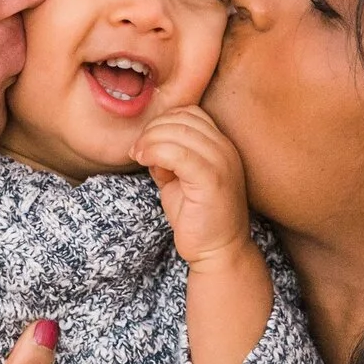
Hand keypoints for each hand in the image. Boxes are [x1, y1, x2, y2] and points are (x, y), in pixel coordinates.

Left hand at [133, 106, 255, 270]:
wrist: (217, 251)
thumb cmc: (198, 217)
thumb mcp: (179, 179)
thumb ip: (168, 157)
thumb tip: (148, 143)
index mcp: (221, 145)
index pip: (190, 112)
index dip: (163, 121)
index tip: (145, 142)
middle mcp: (226, 149)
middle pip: (182, 118)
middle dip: (152, 129)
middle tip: (136, 150)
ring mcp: (222, 163)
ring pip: (178, 132)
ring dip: (150, 140)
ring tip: (138, 156)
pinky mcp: (212, 180)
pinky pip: (179, 153)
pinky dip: (155, 152)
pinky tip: (145, 162)